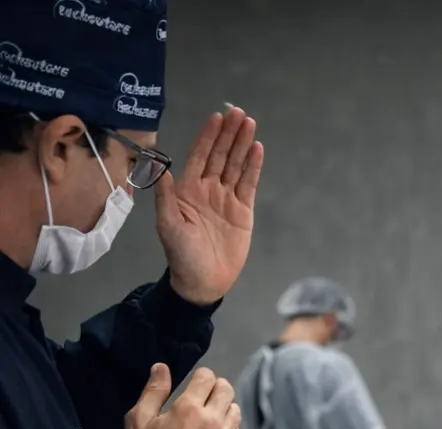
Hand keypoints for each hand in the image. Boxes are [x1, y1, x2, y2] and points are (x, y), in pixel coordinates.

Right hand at [123, 364, 241, 428]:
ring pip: (235, 411)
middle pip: (227, 390)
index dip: (201, 376)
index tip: (194, 383)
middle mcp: (213, 421)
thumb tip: (162, 367)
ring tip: (209, 416)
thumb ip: (153, 391)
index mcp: (190, 408)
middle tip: (204, 396)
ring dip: (224, 408)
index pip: (208, 377)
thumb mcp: (138, 419)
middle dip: (216, 388)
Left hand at [156, 107, 264, 305]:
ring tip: (250, 124)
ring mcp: (226, 199)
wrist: (203, 281)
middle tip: (238, 113)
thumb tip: (163, 168)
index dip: (208, 136)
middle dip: (229, 134)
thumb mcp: (168, 226)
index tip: (216, 117)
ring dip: (242, 145)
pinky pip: (248, 184)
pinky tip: (257, 150)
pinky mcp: (243, 211)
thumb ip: (166, 197)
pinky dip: (253, 167)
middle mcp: (208, 189)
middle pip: (220, 155)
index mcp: (188, 189)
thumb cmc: (181, 255)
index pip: (200, 156)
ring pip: (235, 165)